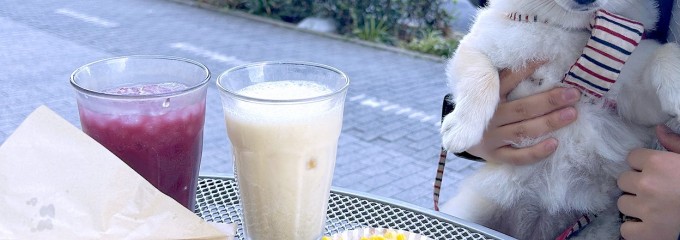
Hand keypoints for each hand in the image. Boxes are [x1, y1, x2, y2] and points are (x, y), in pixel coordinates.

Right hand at [466, 61, 580, 164]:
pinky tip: (555, 144)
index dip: (527, 69)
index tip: (550, 59)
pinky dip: (536, 152)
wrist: (458, 135)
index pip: (507, 81)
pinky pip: (517, 157)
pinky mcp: (495, 156)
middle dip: (549, 100)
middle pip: (521, 108)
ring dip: (549, 122)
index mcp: (485, 98)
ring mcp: (491, 139)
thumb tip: (540, 59)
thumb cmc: (485, 107)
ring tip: (572, 114)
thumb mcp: (486, 91)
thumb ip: (504, 78)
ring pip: (522, 132)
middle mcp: (488, 118)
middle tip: (573, 93)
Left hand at [618, 125, 679, 239]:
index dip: (642, 165)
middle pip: (623, 180)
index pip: (631, 157)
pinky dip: (634, 230)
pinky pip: (625, 230)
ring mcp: (646, 210)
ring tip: (653, 207)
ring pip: (622, 203)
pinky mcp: (649, 232)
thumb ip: (674, 143)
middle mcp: (647, 184)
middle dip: (635, 185)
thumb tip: (658, 128)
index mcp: (658, 163)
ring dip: (634, 206)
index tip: (654, 172)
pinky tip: (647, 225)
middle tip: (654, 191)